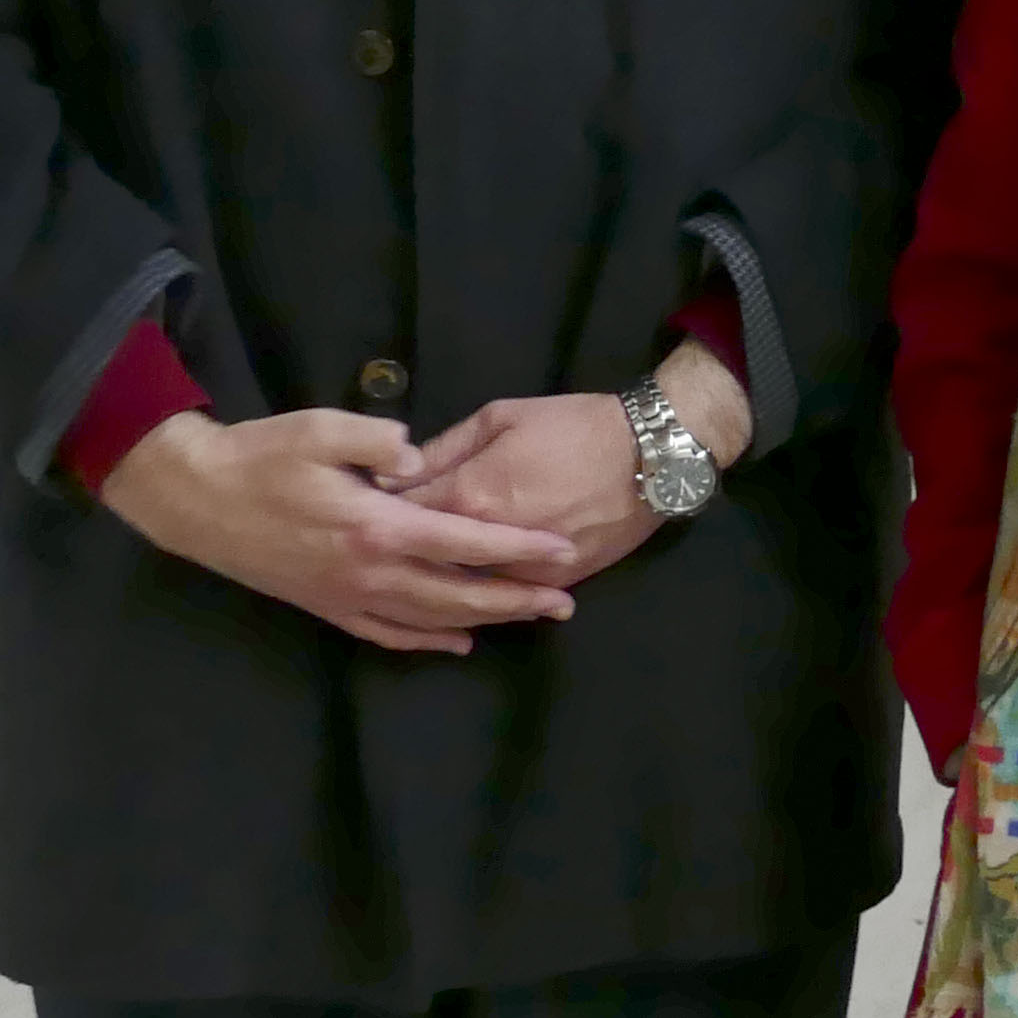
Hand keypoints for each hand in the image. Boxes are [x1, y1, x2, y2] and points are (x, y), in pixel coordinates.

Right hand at [98, 409, 583, 652]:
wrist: (194, 498)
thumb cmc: (261, 456)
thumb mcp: (322, 429)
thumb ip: (380, 441)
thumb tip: (419, 456)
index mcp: (376, 525)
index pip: (465, 541)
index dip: (519, 548)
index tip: (563, 552)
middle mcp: (368, 571)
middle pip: (459, 594)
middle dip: (516, 599)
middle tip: (564, 603)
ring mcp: (346, 595)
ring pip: (429, 619)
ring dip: (483, 621)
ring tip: (528, 619)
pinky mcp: (325, 606)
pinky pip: (386, 634)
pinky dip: (427, 641)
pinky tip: (457, 641)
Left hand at [392, 393, 671, 584]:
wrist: (653, 454)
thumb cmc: (574, 426)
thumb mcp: (500, 418)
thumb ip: (442, 449)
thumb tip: (395, 474)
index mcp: (468, 496)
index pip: (398, 515)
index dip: (376, 511)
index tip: (364, 508)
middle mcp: (488, 546)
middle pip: (424, 563)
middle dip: (401, 555)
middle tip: (383, 548)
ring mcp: (524, 573)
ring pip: (463, 591)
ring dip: (437, 585)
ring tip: (416, 577)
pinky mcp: (556, 585)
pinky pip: (505, 599)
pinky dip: (483, 598)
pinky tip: (467, 595)